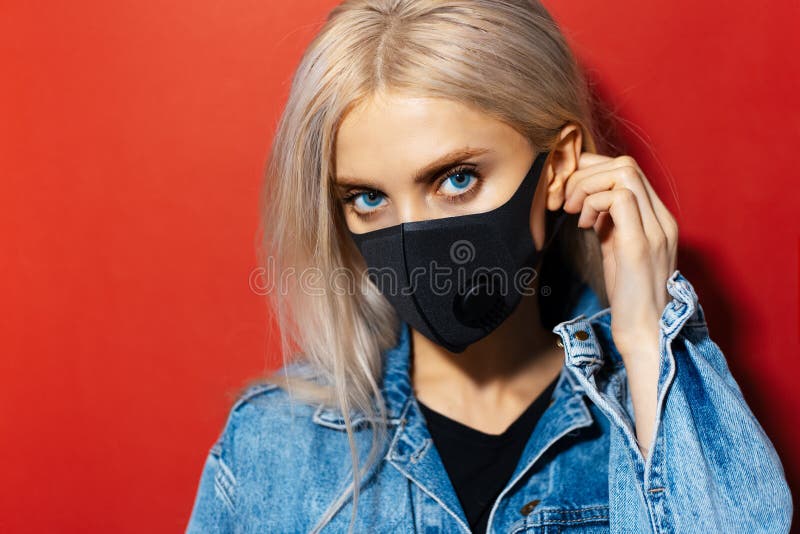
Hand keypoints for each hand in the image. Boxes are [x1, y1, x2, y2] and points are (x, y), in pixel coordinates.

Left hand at [560, 152, 678, 456]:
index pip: (628, 170)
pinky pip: (619, 198)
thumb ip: (609, 223)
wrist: (647, 331)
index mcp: (656, 218)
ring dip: (587, 185)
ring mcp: (654, 229)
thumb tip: (587, 202)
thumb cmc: (630, 296)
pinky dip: (594, 202)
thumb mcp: (618, 250)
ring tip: (573, 210)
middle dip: (586, 173)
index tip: (570, 189)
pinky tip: (584, 225)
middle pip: (625, 164)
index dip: (593, 170)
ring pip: (623, 172)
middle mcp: (661, 218)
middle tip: (566, 199)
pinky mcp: (640, 244)